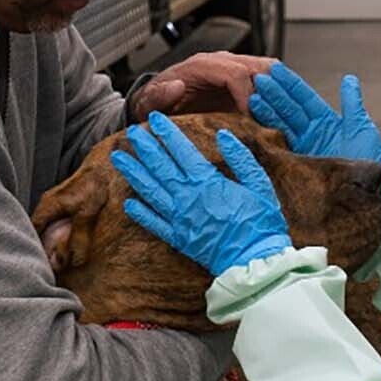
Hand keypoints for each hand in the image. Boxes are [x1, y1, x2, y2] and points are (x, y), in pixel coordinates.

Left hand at [111, 111, 293, 276]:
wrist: (254, 261)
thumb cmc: (262, 223)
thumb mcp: (260, 185)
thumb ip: (241, 158)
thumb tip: (223, 135)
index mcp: (208, 182)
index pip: (181, 150)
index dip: (166, 133)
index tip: (155, 119)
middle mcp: (188, 197)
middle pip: (160, 167)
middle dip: (144, 147)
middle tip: (130, 132)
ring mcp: (180, 218)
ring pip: (150, 191)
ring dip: (133, 173)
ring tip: (118, 158)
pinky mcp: (178, 238)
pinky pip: (153, 223)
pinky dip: (140, 212)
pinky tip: (128, 202)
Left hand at [129, 52, 275, 121]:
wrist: (158, 102)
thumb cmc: (156, 104)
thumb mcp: (149, 103)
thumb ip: (158, 95)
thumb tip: (176, 86)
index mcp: (201, 65)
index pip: (235, 73)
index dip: (247, 95)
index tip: (252, 119)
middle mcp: (222, 62)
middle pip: (259, 66)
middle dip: (270, 93)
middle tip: (274, 120)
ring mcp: (235, 69)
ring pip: (269, 71)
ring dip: (279, 93)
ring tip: (281, 119)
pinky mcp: (243, 80)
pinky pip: (268, 82)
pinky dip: (277, 97)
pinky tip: (279, 117)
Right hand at [250, 63, 380, 196]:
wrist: (365, 195)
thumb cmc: (368, 162)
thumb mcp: (361, 129)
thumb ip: (352, 104)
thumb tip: (349, 79)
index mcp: (327, 122)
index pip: (305, 98)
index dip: (291, 84)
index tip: (275, 69)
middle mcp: (312, 133)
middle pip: (289, 109)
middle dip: (274, 94)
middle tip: (258, 81)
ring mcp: (303, 148)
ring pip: (281, 125)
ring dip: (267, 111)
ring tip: (253, 98)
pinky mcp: (296, 164)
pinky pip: (278, 146)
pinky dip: (267, 134)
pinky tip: (254, 122)